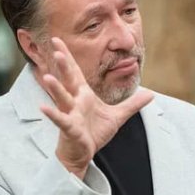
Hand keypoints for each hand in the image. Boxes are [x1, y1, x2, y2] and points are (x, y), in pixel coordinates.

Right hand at [39, 37, 153, 177]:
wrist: (83, 154)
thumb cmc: (93, 134)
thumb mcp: (117, 117)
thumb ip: (132, 104)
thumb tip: (151, 94)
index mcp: (84, 95)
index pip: (75, 72)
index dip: (68, 56)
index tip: (58, 40)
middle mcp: (75, 102)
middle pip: (68, 79)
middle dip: (63, 64)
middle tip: (56, 46)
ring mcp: (70, 114)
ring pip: (62, 98)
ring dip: (55, 88)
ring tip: (48, 77)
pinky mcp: (69, 128)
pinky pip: (61, 120)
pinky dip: (53, 114)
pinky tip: (43, 108)